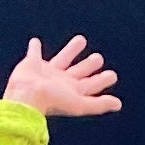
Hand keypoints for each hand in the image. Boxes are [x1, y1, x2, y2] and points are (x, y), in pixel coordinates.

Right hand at [5, 33, 119, 118]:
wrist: (26, 96)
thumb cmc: (52, 101)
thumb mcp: (80, 104)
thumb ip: (98, 104)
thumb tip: (118, 104)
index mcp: (72, 91)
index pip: (90, 85)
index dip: (102, 80)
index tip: (112, 75)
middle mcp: (60, 82)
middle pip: (78, 72)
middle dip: (89, 65)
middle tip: (98, 58)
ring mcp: (46, 73)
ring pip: (62, 59)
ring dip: (71, 50)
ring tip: (81, 40)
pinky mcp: (31, 64)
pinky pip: (34, 53)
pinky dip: (34, 48)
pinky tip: (35, 42)